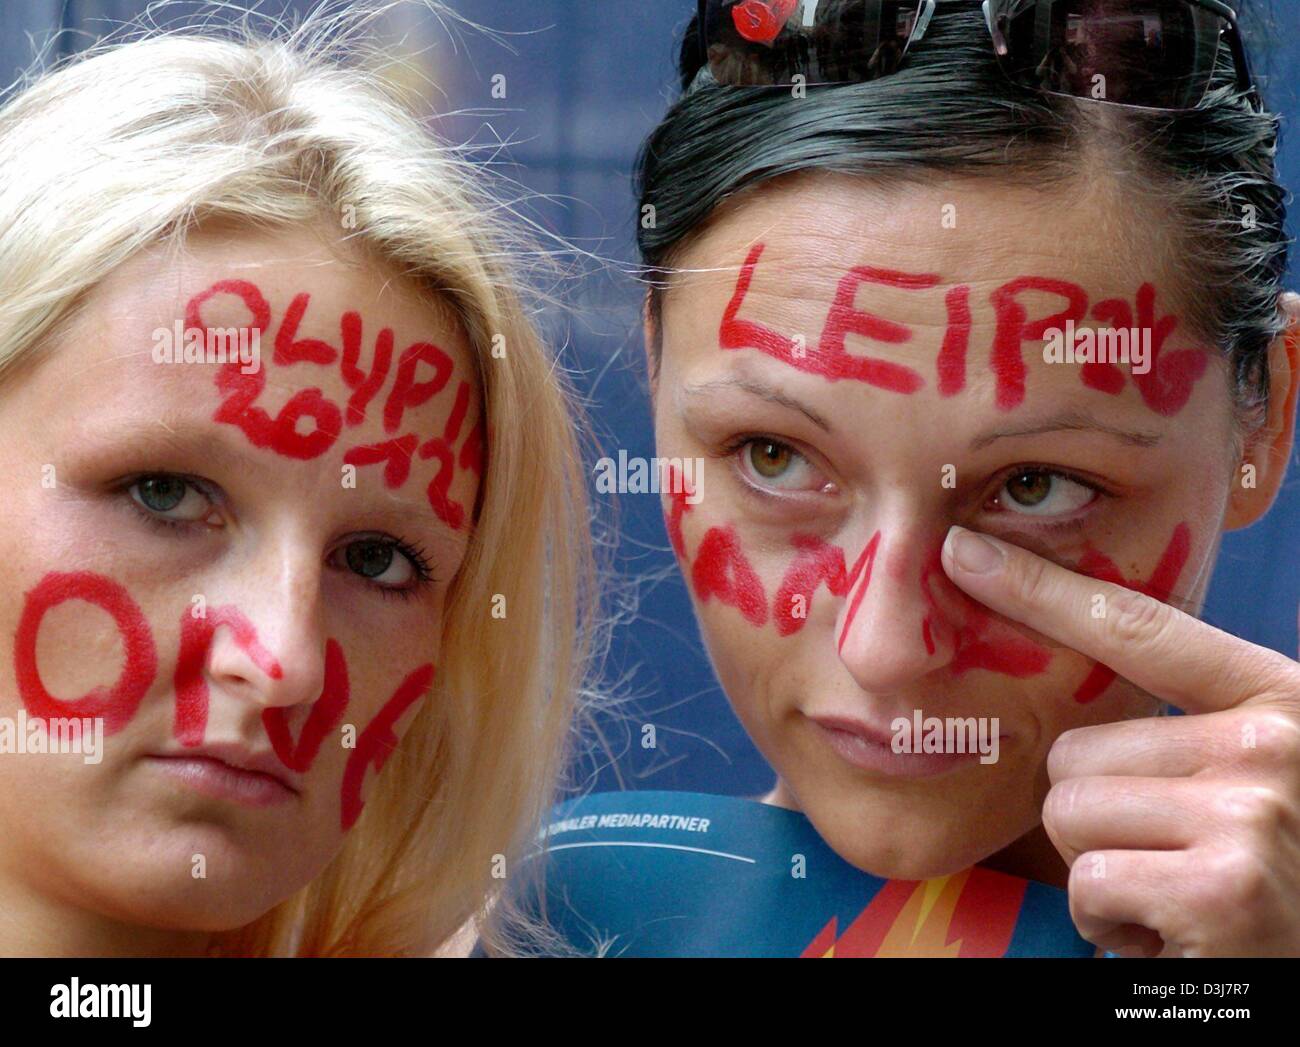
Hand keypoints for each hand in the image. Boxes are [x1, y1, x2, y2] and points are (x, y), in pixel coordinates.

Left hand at [942, 524, 1299, 956]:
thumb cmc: (1270, 877)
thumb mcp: (1247, 777)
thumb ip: (1177, 727)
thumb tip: (1054, 696)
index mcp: (1276, 699)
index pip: (1139, 627)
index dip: (1041, 587)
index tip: (965, 552)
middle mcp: (1271, 744)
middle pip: (1074, 748)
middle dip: (1095, 814)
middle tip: (1163, 857)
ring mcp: (1249, 813)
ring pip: (1068, 812)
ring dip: (1099, 869)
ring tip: (1169, 893)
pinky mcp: (1220, 889)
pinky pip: (1086, 882)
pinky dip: (1109, 922)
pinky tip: (1170, 935)